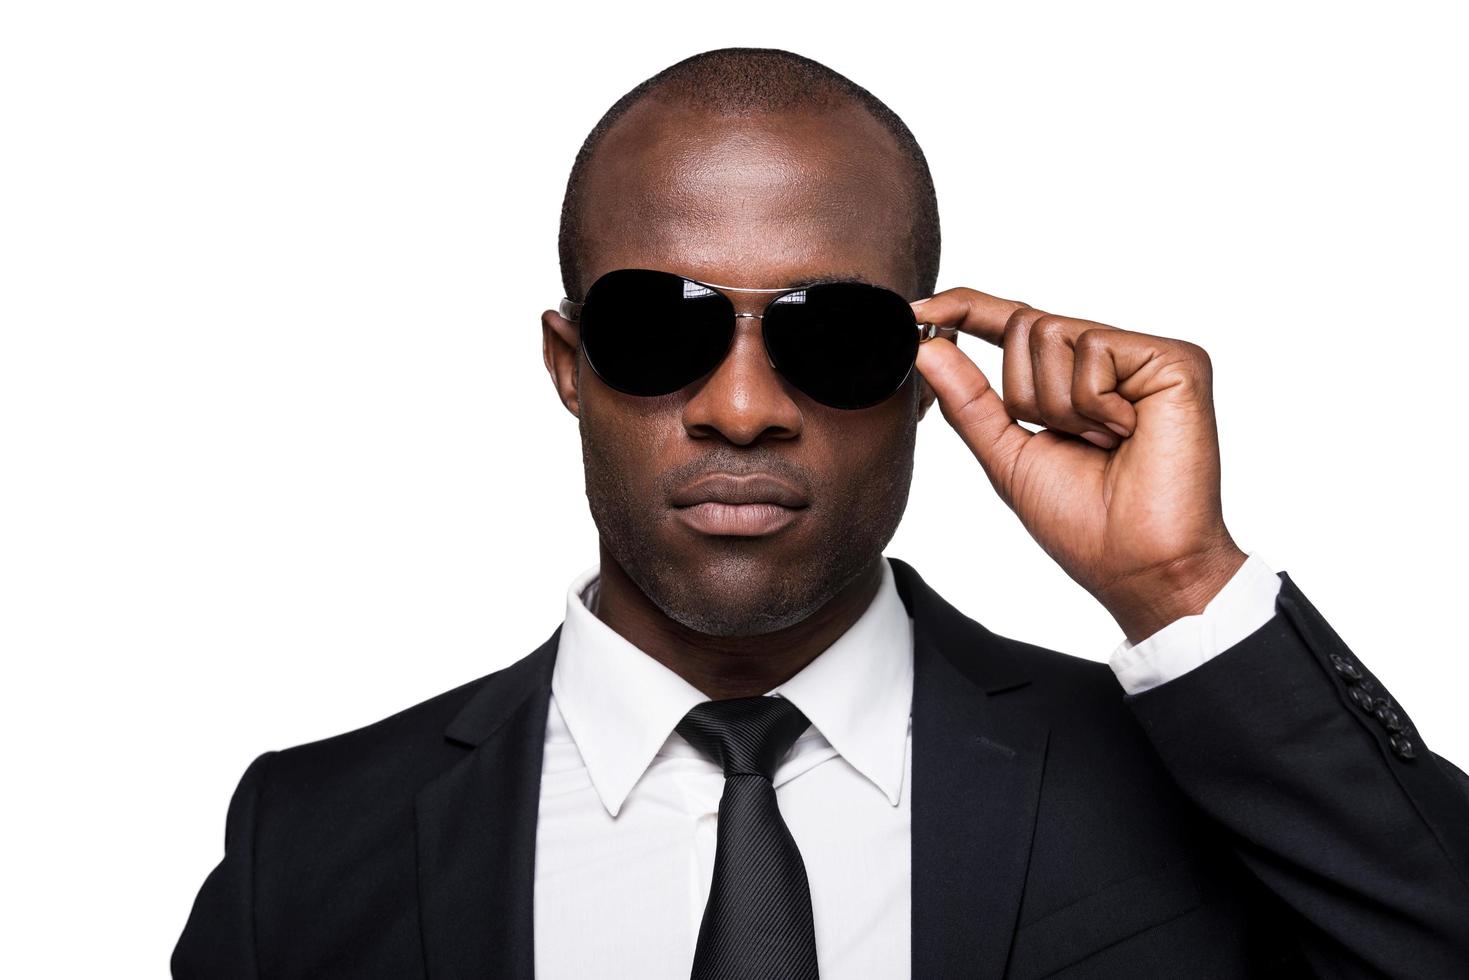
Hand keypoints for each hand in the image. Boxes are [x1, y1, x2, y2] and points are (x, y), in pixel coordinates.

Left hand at [912, 289, 1246, 643]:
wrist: (1138, 566)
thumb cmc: (1082, 523)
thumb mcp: (1006, 455)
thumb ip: (968, 399)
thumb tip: (925, 345)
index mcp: (1074, 378)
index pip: (1011, 323)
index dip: (965, 310)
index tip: (915, 311)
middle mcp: (1111, 358)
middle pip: (1024, 325)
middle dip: (1026, 394)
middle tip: (1073, 443)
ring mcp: (1144, 355)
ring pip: (1052, 333)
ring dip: (1061, 406)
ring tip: (1104, 444)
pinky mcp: (1175, 358)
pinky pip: (1094, 349)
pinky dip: (1095, 404)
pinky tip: (1128, 434)